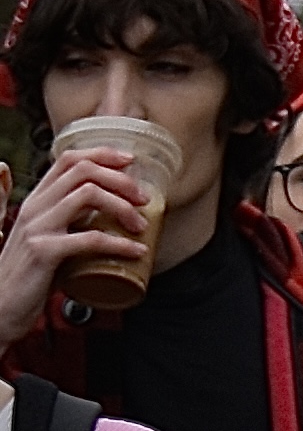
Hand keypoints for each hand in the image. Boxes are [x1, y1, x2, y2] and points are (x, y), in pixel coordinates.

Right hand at [0, 141, 154, 344]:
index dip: (102, 155)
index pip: (68, 160)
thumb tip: (110, 219)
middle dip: (121, 180)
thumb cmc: (30, 276)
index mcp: (37, 201)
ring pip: (87, 195)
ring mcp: (37, 227)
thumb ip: (70, 225)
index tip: (131, 162)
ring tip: (140, 225)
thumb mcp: (48, 240)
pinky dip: (120, 244)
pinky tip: (137, 251)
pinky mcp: (43, 252)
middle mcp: (34, 207)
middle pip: (82, 171)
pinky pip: (89, 238)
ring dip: (123, 207)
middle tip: (143, 199)